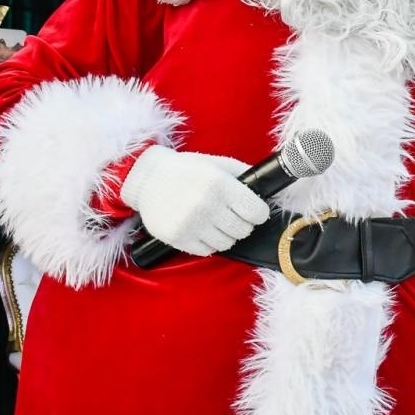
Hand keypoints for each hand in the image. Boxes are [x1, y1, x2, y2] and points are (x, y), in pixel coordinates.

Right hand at [119, 145, 270, 255]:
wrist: (148, 179)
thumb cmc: (188, 170)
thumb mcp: (218, 164)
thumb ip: (243, 174)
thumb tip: (267, 187)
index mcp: (220, 185)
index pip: (256, 212)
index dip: (259, 213)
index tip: (254, 211)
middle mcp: (206, 206)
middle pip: (243, 230)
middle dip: (243, 224)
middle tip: (233, 216)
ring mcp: (191, 225)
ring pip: (227, 243)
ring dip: (226, 234)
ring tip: (217, 222)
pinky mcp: (178, 238)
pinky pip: (207, 251)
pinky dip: (209, 242)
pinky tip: (202, 229)